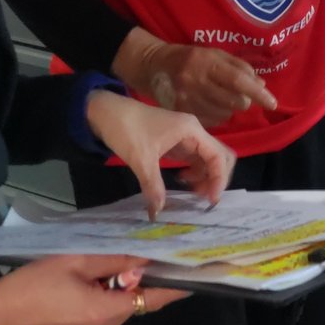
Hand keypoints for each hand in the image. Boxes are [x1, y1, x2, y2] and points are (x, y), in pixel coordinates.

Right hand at [0, 253, 186, 324]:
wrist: (2, 312)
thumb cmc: (36, 283)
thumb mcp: (76, 262)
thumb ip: (114, 261)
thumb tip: (144, 259)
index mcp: (107, 311)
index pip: (153, 298)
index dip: (175, 288)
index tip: (196, 276)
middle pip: (138, 300)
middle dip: (135, 279)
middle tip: (130, 255)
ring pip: (122, 306)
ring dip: (118, 287)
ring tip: (96, 268)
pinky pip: (109, 313)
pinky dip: (107, 297)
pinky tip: (89, 282)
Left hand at [86, 91, 236, 214]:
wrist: (105, 111)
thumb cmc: (126, 129)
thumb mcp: (140, 159)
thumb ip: (153, 186)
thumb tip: (157, 213)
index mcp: (191, 130)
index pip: (218, 156)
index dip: (219, 179)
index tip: (210, 200)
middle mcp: (193, 131)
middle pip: (219, 156)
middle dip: (215, 178)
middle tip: (203, 198)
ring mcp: (185, 136)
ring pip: (207, 159)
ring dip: (205, 177)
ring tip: (191, 193)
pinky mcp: (176, 141)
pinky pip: (194, 158)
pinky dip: (194, 172)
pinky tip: (181, 181)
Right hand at [112, 29, 278, 129]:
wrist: (155, 65)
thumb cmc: (191, 58)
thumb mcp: (215, 54)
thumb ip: (240, 68)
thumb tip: (261, 85)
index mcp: (207, 63)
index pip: (238, 80)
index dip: (257, 93)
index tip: (272, 103)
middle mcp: (196, 81)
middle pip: (235, 101)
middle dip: (244, 101)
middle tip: (238, 94)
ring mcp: (187, 99)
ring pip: (225, 115)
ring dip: (229, 109)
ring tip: (218, 97)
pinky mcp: (181, 113)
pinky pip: (212, 122)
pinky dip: (217, 115)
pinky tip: (209, 105)